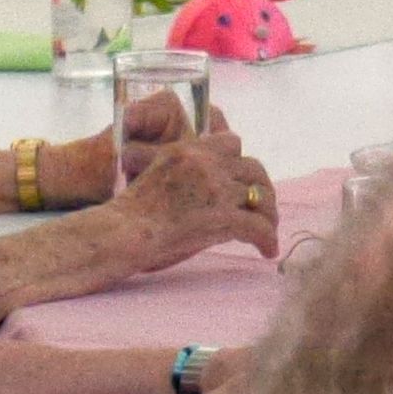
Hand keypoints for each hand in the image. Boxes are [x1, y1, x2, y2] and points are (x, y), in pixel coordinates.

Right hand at [89, 128, 279, 271]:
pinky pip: (258, 226)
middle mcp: (206, 164)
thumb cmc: (133, 210)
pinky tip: (268, 250)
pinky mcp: (221, 217)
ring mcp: (216, 189)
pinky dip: (268, 239)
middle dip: (262, 187)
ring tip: (269, 229)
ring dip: (268, 214)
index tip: (241, 180)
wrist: (124, 231)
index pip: (232, 142)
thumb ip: (187, 169)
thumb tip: (216, 183)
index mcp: (190, 149)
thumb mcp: (158, 171)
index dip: (240, 162)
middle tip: (262, 207)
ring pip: (260, 196)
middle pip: (253, 168)